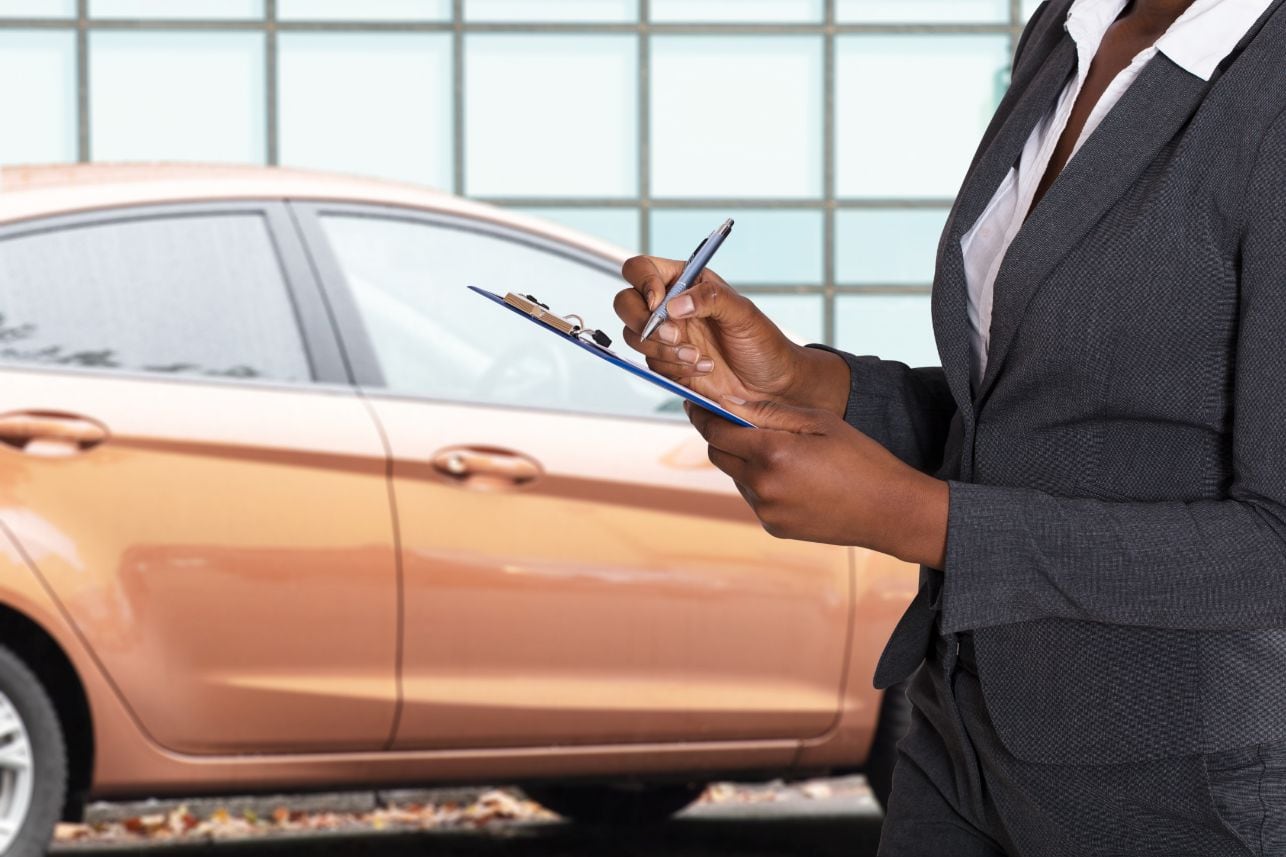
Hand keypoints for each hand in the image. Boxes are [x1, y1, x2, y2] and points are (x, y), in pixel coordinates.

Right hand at [614, 256, 849, 415]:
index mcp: (685, 282)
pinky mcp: (666, 364)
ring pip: (634, 336)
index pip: (642, 269)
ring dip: (663, 350)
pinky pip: (650, 363)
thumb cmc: (763, 344)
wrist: (770, 386)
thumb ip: (710, 298)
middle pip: (625, 302)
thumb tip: (674, 303)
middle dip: (643, 322)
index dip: (643, 282)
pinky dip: (674, 368)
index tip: (660, 303)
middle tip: (675, 336)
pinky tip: (703, 369)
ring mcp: (666, 336)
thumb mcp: (743, 313)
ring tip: (698, 357)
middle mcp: (669, 306)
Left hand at [685, 398, 948, 567]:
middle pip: (719, 454)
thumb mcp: (819, 422)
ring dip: (746, 462)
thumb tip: (730, 403)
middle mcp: (762, 486)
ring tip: (785, 453)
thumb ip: (771, 413)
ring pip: (737, 477)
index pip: (716, 430)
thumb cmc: (860, 458)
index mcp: (771, 453)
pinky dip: (763, 484)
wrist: (889, 511)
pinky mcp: (774, 527)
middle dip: (724, 437)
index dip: (702, 415)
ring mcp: (766, 511)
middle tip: (739, 422)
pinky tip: (795, 478)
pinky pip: (755, 498)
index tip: (693, 404)